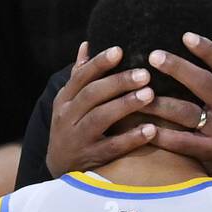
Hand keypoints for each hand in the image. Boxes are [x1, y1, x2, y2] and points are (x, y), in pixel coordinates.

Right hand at [45, 43, 160, 177]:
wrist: (60, 166)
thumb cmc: (72, 126)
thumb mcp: (69, 102)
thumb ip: (80, 76)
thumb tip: (87, 45)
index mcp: (65, 99)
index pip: (81, 77)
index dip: (99, 63)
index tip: (119, 50)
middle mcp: (68, 117)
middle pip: (92, 95)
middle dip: (118, 82)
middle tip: (145, 73)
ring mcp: (79, 139)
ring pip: (101, 118)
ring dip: (126, 105)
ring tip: (150, 94)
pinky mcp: (92, 158)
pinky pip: (113, 147)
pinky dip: (132, 138)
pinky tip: (151, 130)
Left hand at [141, 33, 211, 191]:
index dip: (207, 49)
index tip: (185, 35)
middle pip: (205, 83)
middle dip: (178, 68)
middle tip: (153, 55)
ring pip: (188, 112)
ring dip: (162, 103)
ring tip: (140, 94)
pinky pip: (184, 143)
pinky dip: (164, 136)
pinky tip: (146, 129)